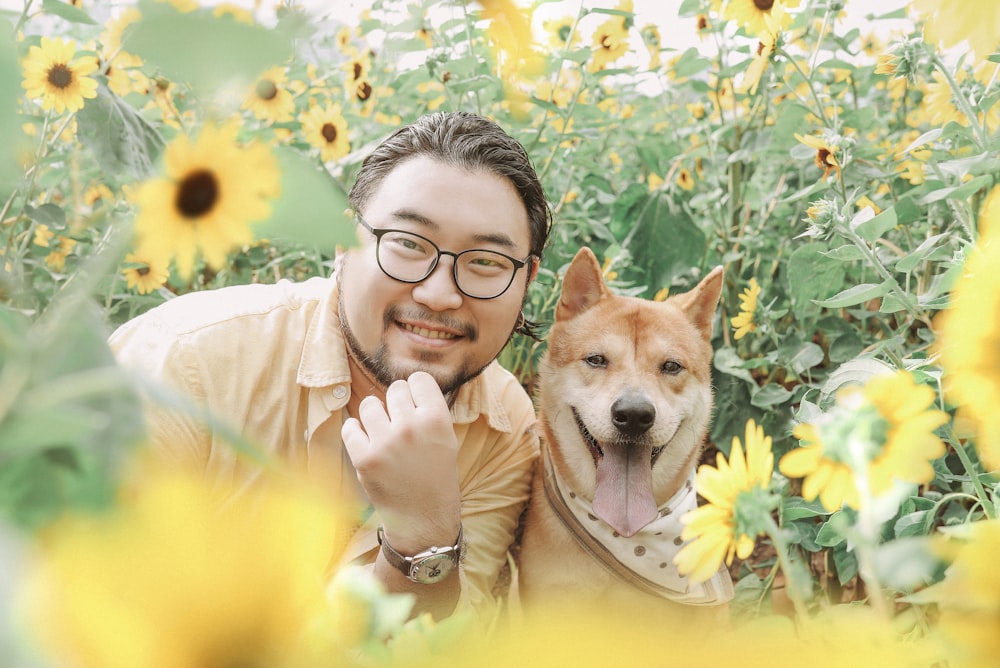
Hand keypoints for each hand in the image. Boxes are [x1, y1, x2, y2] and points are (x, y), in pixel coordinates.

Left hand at [342, 371, 461, 551]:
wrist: (424, 519)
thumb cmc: (437, 476)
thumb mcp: (446, 439)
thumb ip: (428, 411)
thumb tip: (405, 384)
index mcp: (437, 420)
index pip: (418, 379)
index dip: (415, 390)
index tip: (414, 402)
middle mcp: (411, 427)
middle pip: (395, 389)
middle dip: (396, 404)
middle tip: (401, 423)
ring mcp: (385, 442)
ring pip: (370, 404)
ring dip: (375, 415)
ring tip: (383, 432)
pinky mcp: (364, 458)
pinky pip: (350, 427)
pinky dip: (355, 432)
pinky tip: (366, 441)